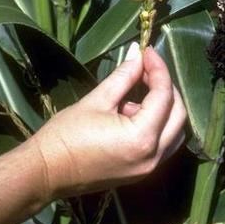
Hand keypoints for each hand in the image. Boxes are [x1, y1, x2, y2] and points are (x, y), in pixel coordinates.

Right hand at [27, 43, 186, 199]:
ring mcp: (149, 168)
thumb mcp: (96, 100)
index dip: (159, 69)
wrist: (46, 172)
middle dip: (167, 88)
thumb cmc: (66, 135)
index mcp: (142, 137)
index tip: (148, 51)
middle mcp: (153, 156)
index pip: (164, 96)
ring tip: (136, 93)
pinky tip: (131, 113)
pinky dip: (156, 125)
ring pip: (174, 131)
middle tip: (147, 69)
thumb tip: (138, 55)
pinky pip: (163, 144)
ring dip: (164, 108)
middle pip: (178, 115)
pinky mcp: (141, 172)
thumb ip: (124, 77)